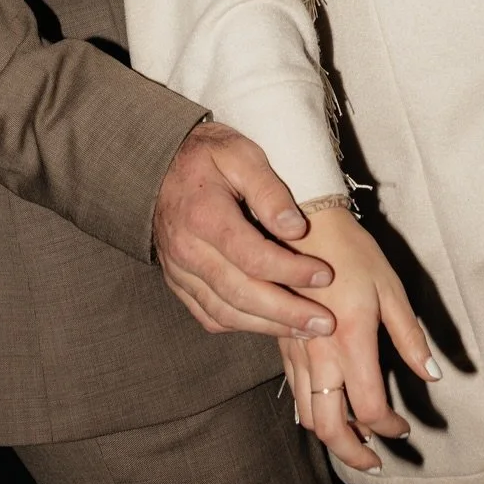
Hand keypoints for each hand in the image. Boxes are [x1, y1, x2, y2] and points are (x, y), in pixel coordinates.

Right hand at [154, 122, 337, 339]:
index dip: (291, 271)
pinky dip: (241, 325)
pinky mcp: (178, 282)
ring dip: (269, 326)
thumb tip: (295, 229)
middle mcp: (187, 251)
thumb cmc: (207, 155)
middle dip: (286, 313)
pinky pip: (209, 315)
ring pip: (225, 313)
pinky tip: (271, 324)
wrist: (158, 164)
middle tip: (325, 322)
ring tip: (307, 329)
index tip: (325, 276)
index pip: (252, 257)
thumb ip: (268, 190)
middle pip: (240, 294)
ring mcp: (179, 271)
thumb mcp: (242, 154)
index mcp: (204, 216)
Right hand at [279, 209, 439, 473]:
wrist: (301, 223)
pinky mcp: (282, 344)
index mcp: (351, 341)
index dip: (389, 428)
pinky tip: (328, 410)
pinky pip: (294, 393)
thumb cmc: (352, 251)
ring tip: (354, 443)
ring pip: (308, 415)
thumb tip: (432, 375)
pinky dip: (311, 413)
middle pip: (329, 427)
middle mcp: (319, 354)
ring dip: (331, 437)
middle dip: (353, 454)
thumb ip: (410, 336)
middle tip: (374, 462)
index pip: (369, 408)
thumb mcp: (390, 288)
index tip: (404, 428)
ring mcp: (296, 351)